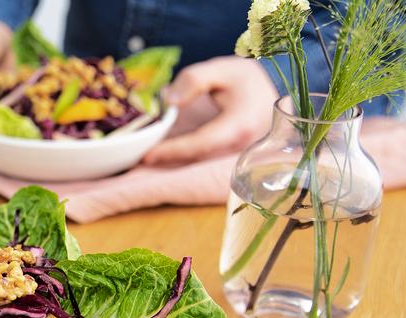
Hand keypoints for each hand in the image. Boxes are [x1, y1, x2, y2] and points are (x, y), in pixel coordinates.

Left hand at [143, 56, 278, 164]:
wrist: (271, 89)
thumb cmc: (247, 78)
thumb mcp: (222, 69)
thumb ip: (194, 80)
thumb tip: (169, 101)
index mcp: (238, 125)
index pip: (200, 144)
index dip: (173, 151)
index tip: (147, 155)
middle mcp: (237, 145)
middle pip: (195, 157)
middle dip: (164, 159)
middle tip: (134, 159)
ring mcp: (232, 152)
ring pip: (196, 160)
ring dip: (169, 160)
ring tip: (140, 158)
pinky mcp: (226, 153)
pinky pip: (200, 157)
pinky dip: (178, 156)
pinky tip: (158, 152)